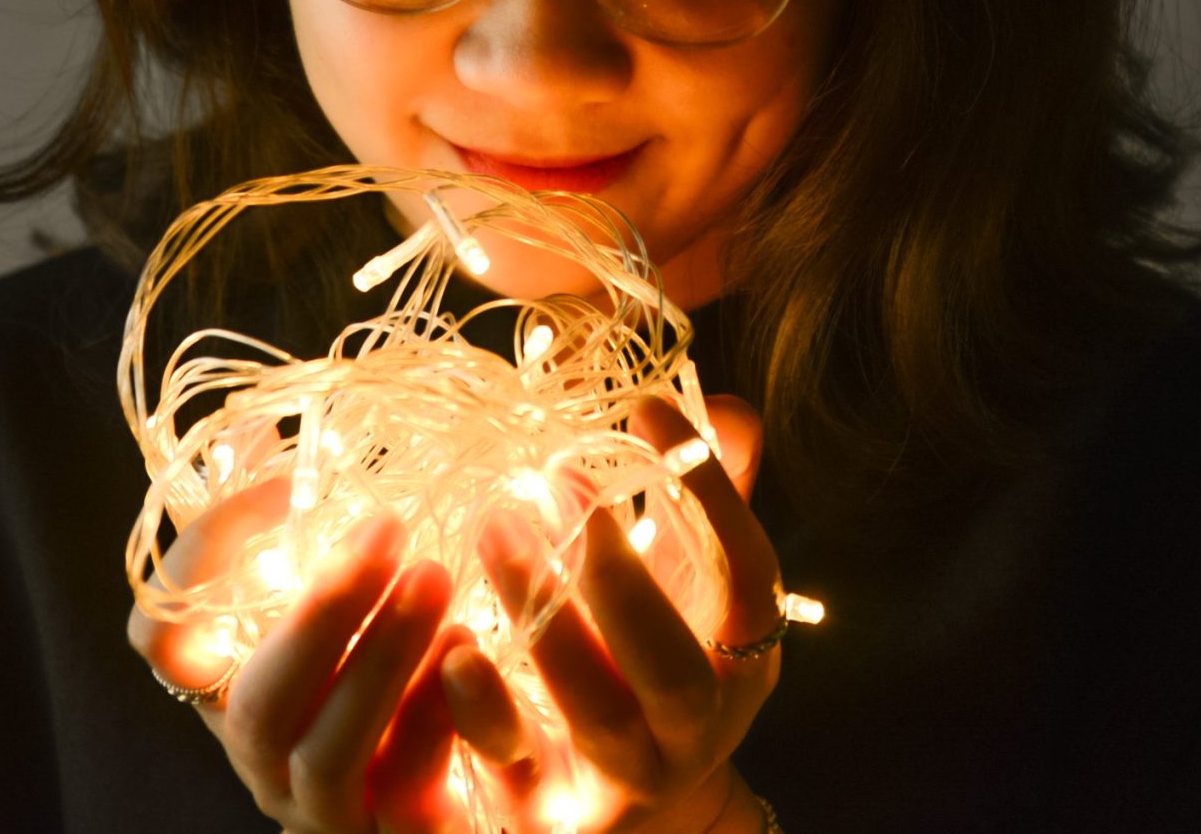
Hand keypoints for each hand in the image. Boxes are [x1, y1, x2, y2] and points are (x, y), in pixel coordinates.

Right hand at [126, 478, 463, 832]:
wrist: (443, 795)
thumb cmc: (375, 672)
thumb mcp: (327, 600)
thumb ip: (283, 527)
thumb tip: (254, 428)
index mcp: (228, 692)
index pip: (162, 636)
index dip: (207, 555)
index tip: (287, 477)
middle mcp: (262, 759)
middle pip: (258, 701)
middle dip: (321, 612)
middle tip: (389, 527)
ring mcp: (324, 810)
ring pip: (330, 753)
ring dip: (383, 661)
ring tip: (439, 578)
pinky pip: (409, 796)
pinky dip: (440, 723)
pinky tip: (476, 653)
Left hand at [441, 395, 779, 833]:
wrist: (620, 807)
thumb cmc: (654, 661)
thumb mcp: (694, 588)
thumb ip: (710, 496)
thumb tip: (721, 408)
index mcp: (741, 663)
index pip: (749, 580)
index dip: (712, 495)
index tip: (648, 407)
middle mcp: (692, 730)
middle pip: (673, 670)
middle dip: (622, 577)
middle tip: (560, 483)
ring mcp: (619, 778)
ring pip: (595, 714)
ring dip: (546, 618)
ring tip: (496, 526)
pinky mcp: (540, 808)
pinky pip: (509, 762)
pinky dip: (479, 706)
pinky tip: (451, 643)